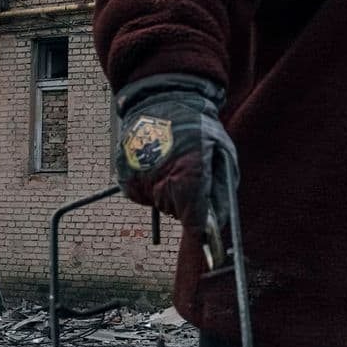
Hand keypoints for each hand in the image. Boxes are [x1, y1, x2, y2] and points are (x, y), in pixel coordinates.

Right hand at [112, 75, 236, 229]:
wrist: (162, 100)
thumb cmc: (198, 127)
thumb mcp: (221, 154)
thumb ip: (221, 191)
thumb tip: (217, 223)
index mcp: (189, 176)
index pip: (193, 221)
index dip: (197, 233)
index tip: (200, 246)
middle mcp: (161, 182)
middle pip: (176, 212)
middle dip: (186, 202)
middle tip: (190, 175)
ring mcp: (139, 180)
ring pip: (159, 204)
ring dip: (168, 193)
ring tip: (172, 163)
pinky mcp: (124, 177)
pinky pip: (143, 195)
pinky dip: (151, 186)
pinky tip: (157, 164)